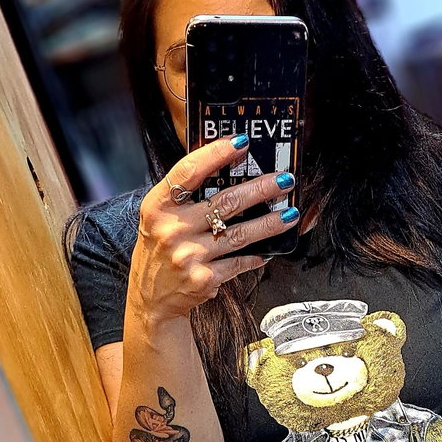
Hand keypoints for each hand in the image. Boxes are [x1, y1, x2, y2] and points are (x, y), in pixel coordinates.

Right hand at [133, 135, 296, 320]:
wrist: (151, 297)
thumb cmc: (160, 249)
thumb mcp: (159, 217)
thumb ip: (184, 195)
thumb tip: (224, 166)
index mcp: (158, 207)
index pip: (189, 172)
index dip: (216, 154)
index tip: (242, 143)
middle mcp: (172, 230)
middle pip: (225, 201)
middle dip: (261, 189)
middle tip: (284, 181)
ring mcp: (189, 256)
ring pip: (239, 233)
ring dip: (269, 223)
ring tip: (289, 214)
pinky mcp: (204, 279)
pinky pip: (239, 262)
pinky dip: (256, 255)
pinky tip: (268, 250)